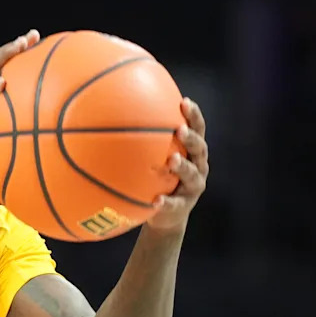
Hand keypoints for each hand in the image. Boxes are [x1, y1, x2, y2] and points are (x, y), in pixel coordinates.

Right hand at [0, 29, 40, 186]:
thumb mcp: (1, 141)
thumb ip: (18, 132)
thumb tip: (48, 135)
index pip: (2, 68)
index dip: (18, 53)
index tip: (37, 42)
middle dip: (14, 46)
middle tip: (33, 35)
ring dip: (2, 57)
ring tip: (19, 46)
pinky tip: (0, 83)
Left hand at [147, 97, 208, 231]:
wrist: (166, 214)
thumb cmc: (158, 177)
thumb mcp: (154, 158)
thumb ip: (144, 140)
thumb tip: (115, 114)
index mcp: (191, 151)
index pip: (197, 129)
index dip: (194, 116)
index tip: (184, 102)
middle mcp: (198, 166)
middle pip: (200, 149)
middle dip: (191, 138)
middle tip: (180, 130)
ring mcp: (193, 187)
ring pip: (192, 175)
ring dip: (183, 167)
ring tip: (173, 160)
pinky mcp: (184, 206)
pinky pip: (175, 204)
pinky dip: (166, 202)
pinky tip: (156, 200)